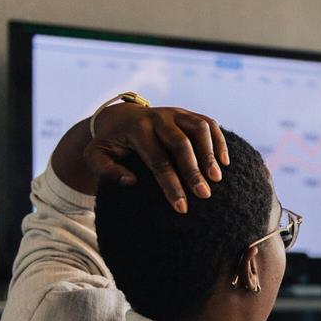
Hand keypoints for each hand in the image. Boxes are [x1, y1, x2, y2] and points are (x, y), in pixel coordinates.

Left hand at [84, 105, 228, 212]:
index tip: (181, 207)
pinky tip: (225, 162)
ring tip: (217, 178)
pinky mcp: (188, 114)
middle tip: (204, 195)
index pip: (157, 159)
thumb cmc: (110, 144)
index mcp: (136, 129)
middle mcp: (158, 117)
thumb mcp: (95, 156)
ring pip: (200, 128)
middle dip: (194, 171)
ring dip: (210, 154)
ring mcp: (176, 112)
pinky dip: (219, 141)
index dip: (171, 185)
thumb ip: (106, 171)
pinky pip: (209, 124)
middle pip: (181, 143)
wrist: (120, 117)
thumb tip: (130, 182)